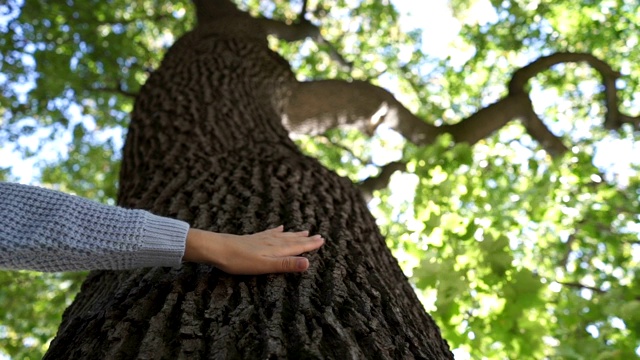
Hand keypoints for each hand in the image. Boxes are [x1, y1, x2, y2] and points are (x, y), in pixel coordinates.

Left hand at [182, 225, 324, 274]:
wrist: (218, 249)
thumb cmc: (240, 261)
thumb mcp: (265, 266)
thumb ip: (286, 265)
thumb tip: (308, 263)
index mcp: (276, 250)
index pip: (298, 247)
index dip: (310, 245)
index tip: (322, 240)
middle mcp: (272, 242)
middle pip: (293, 240)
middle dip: (306, 239)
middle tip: (319, 236)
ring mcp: (262, 239)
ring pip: (283, 236)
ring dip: (295, 235)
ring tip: (304, 231)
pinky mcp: (253, 239)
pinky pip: (270, 233)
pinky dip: (277, 231)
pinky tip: (279, 228)